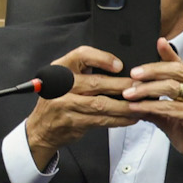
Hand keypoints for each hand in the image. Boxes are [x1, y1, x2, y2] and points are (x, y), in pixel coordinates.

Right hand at [19, 44, 138, 169]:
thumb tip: (121, 69)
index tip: (119, 65)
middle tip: (141, 86)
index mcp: (61, 69)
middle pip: (95, 82)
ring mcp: (65, 104)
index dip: (101, 58)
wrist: (42, 128)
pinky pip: (100, 120)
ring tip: (141, 104)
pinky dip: (118, 119)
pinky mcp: (72, 122)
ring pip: (100, 103)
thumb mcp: (65, 79)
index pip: (81, 55)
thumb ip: (86, 72)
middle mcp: (61, 85)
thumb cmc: (59, 100)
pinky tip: (131, 117)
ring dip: (124, 105)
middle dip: (122, 85)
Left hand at [120, 55, 182, 182]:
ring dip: (146, 89)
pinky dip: (151, 106)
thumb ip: (156, 107)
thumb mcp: (172, 117)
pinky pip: (169, 106)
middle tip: (133, 74)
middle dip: (151, 70)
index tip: (159, 42)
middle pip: (174, 70)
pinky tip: (138, 108)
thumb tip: (136, 102)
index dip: (169, 52)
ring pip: (170, 86)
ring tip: (129, 93)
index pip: (180, 64)